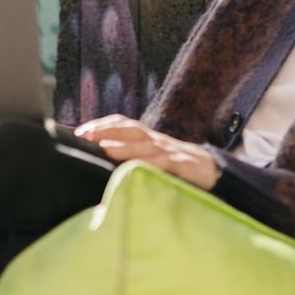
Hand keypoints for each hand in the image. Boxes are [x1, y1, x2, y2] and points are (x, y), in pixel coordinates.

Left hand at [74, 115, 220, 189]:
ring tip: (104, 148)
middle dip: (106, 129)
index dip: (101, 124)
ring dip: (124, 146)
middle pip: (130, 128)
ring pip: (145, 145)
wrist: (215, 171)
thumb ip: (132, 158)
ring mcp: (171, 151)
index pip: (123, 123)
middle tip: (84, 135)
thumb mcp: (153, 159)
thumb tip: (102, 162)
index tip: (79, 131)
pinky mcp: (184, 165)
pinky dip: (151, 164)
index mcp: (148, 138)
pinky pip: (166, 163)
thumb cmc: (178, 167)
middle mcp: (157, 140)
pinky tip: (137, 168)